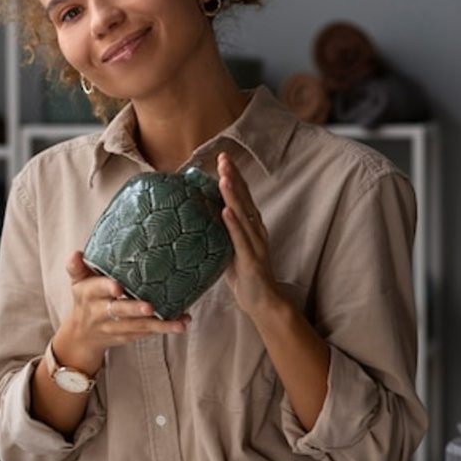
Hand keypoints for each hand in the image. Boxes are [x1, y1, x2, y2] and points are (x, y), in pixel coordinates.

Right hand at [52, 251, 190, 373]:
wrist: (81, 336)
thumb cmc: (85, 299)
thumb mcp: (78, 282)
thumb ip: (77, 267)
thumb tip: (77, 253)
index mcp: (88, 294)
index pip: (95, 289)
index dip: (106, 288)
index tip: (118, 287)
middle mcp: (100, 313)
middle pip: (118, 311)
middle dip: (134, 310)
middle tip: (149, 307)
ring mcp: (114, 327)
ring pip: (136, 327)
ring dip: (158, 325)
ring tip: (178, 323)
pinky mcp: (127, 337)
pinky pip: (145, 333)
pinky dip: (163, 328)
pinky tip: (180, 323)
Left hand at [217, 152, 283, 315]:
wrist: (262, 301)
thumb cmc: (244, 274)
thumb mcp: (228, 247)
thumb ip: (218, 231)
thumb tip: (197, 215)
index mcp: (251, 226)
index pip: (243, 195)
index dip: (234, 176)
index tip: (222, 158)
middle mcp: (256, 230)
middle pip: (244, 198)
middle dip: (233, 177)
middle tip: (223, 158)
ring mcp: (255, 244)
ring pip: (244, 215)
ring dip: (233, 195)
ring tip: (224, 177)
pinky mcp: (251, 260)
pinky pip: (241, 239)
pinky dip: (234, 224)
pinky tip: (226, 211)